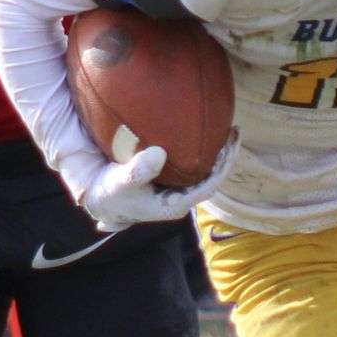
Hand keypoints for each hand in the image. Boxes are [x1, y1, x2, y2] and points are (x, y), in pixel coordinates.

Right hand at [69, 134, 234, 230]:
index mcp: (173, 206)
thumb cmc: (111, 191)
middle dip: (226, 157)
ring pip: (207, 173)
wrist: (101, 197)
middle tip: (235, 132)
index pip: (207, 187)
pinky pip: (196, 167)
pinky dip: (204, 152)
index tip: (228, 146)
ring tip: (229, 130)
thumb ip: (136, 171)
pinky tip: (208, 132)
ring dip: (219, 153)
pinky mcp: (174, 183)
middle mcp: (181, 201)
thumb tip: (159, 154)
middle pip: (213, 179)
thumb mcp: (119, 182)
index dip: (221, 168)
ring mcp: (179, 192)